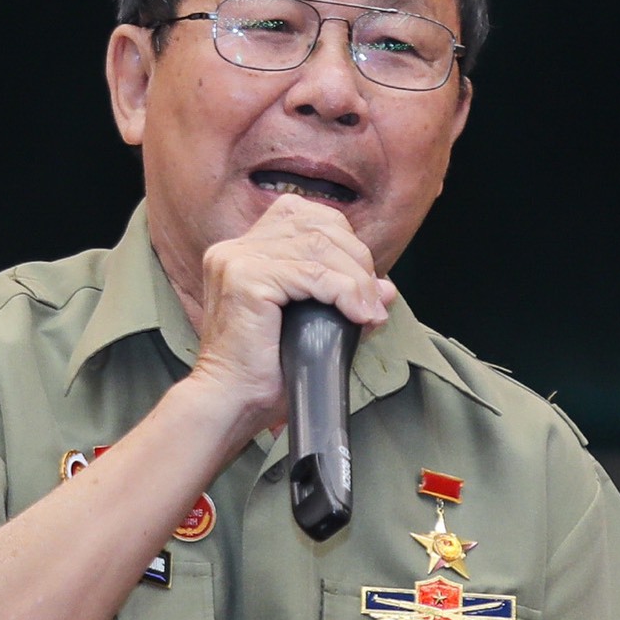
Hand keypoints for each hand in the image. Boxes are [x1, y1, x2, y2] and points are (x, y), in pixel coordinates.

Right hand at [184, 194, 399, 429]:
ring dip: (356, 279)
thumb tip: (388, 288)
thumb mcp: (316, 329)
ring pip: (318, 247)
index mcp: (246, 249)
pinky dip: (343, 292)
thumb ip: (347, 301)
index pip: (306, 216)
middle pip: (316, 226)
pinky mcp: (243, 278)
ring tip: (369, 312)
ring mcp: (236, 259)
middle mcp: (236, 247)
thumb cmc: (268, 372)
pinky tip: (357, 315)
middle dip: (357, 261)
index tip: (362, 284)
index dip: (345, 242)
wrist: (232, 403)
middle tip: (373, 302)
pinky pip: (310, 274)